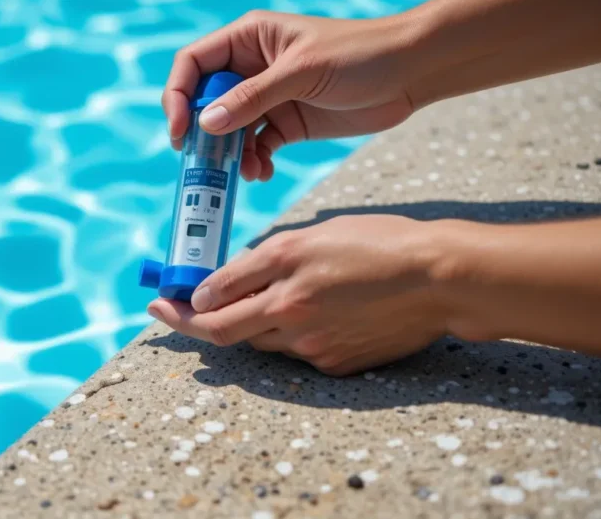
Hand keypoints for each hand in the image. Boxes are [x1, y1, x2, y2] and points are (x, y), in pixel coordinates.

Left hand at [147, 215, 451, 375]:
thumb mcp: (313, 236)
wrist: (439, 279)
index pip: (214, 299)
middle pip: (224, 332)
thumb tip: (218, 286)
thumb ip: (262, 262)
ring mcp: (313, 345)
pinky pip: (293, 353)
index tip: (160, 302)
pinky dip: (283, 335)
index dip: (181, 305)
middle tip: (166, 312)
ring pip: (258, 341)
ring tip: (247, 302)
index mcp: (284, 273)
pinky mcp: (335, 364)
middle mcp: (291, 313)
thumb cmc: (379, 244)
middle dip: (190, 324)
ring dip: (241, 326)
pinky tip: (304, 313)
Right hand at [162, 10, 420, 181]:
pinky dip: (254, 163)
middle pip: (205, 101)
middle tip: (204, 163)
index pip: (193, 64)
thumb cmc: (360, 55)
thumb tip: (205, 124)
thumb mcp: (301, 73)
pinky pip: (256, 146)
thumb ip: (252, 99)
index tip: (181, 130)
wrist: (411, 72)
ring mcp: (268, 97)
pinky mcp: (287, 123)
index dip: (178, 95)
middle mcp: (251, 67)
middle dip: (203, 134)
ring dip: (230, 155)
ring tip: (245, 172)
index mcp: (248, 38)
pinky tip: (263, 173)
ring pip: (229, 130)